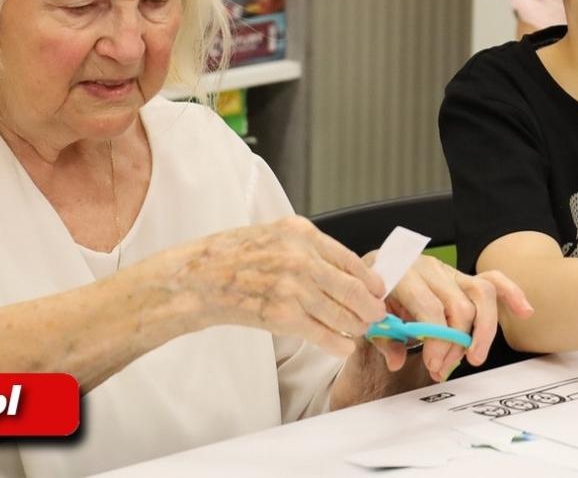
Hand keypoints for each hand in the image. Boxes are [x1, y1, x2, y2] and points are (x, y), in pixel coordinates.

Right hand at [188, 216, 387, 357]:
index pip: (350, 259)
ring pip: (342, 313)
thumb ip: (306, 249)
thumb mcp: (274, 236)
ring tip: (359, 330)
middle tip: (376, 315)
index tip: (378, 290)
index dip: (370, 280)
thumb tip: (340, 271)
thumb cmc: (231, 256)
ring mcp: (293, 288)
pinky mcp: (282, 316)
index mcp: (301, 233)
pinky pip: (323, 333)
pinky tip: (343, 345)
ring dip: (356, 326)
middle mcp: (301, 258)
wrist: (198, 278)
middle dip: (370, 306)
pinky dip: (338, 342)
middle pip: (353, 289)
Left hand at [370, 256, 531, 382]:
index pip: (431, 308)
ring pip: (481, 295)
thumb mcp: (367, 317)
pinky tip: (524, 311)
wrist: (372, 273)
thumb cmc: (372, 296)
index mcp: (402, 272)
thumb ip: (383, 338)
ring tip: (475, 357)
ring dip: (484, 330)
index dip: (437, 340)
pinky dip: (511, 294)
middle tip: (440, 367)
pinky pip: (493, 280)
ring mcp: (449, 271)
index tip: (433, 364)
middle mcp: (430, 267)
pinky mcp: (462, 278)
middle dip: (455, 344)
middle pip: (459, 306)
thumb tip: (397, 361)